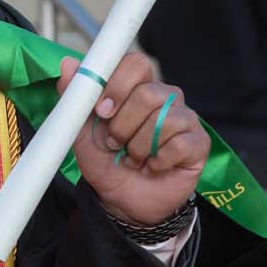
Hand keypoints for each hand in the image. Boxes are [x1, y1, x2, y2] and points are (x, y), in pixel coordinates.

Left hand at [60, 51, 208, 226]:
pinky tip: (153, 166)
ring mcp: (184, 118)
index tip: (101, 111)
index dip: (117, 85)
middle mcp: (164, 97)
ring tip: (133, 159)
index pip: (136, 63)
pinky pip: (180, 143)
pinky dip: (158, 161)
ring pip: (165, 119)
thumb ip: (77, 99)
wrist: (122, 202)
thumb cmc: (106, 163)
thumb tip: (68, 64)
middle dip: (123, 125)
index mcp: (137, 87)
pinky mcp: (198, 143)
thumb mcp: (82, 134)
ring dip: (139, 147)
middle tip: (115, 144)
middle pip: (149, 93)